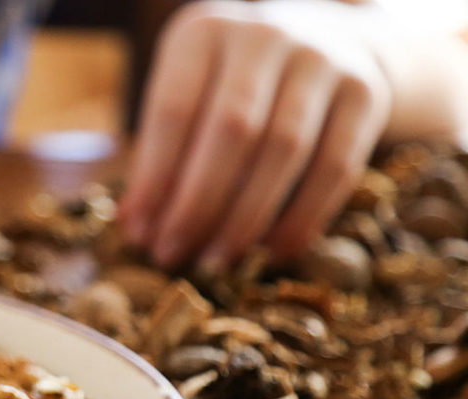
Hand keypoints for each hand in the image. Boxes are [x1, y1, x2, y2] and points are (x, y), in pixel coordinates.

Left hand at [118, 0, 392, 269]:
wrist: (322, 41)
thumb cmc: (227, 84)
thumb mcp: (186, 94)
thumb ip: (159, 152)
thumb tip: (137, 227)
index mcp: (206, 32)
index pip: (174, 111)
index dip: (154, 180)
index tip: (137, 233)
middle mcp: (266, 35)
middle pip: (232, 131)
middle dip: (197, 205)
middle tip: (172, 255)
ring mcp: (323, 58)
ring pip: (284, 150)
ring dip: (245, 217)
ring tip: (215, 261)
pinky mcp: (366, 92)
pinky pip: (336, 166)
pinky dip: (304, 217)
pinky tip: (274, 252)